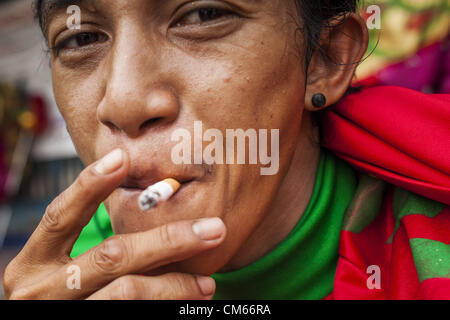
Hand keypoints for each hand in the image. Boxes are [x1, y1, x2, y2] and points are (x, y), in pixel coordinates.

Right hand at [3, 149, 225, 299]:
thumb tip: (148, 210)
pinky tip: (187, 302)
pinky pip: (133, 315)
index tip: (123, 158)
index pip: (59, 217)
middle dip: (169, 239)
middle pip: (111, 255)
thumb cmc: (59, 298)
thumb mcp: (57, 272)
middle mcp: (40, 291)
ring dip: (175, 284)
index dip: (88, 186)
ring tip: (207, 283)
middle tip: (214, 229)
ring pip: (128, 291)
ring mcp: (64, 315)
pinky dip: (166, 305)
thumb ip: (89, 249)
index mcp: (32, 264)